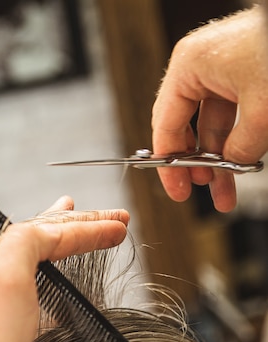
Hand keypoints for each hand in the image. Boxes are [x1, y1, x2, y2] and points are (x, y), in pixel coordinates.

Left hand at [0, 196, 128, 341]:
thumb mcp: (7, 277)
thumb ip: (25, 242)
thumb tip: (46, 227)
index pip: (54, 231)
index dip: (90, 227)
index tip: (120, 226)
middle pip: (46, 232)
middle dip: (83, 222)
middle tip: (115, 217)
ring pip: (38, 246)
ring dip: (63, 230)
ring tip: (73, 213)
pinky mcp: (0, 305)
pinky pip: (32, 266)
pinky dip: (49, 255)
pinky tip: (49, 258)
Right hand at [152, 6, 267, 211]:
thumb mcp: (263, 108)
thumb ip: (243, 144)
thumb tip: (232, 166)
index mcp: (188, 67)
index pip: (166, 125)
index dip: (169, 163)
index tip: (178, 189)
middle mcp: (199, 67)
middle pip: (187, 127)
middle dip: (198, 164)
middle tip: (201, 190)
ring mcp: (221, 69)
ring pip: (212, 124)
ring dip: (219, 157)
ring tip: (225, 189)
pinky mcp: (241, 72)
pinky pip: (232, 113)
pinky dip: (236, 138)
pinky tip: (240, 162)